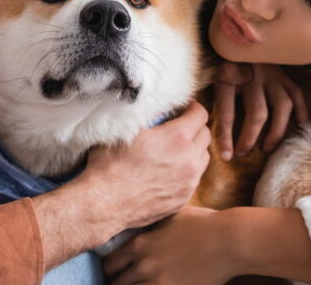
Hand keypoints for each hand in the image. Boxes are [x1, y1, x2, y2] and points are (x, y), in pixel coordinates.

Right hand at [81, 102, 211, 230]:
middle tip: (178, 127)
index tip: (184, 108)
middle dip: (195, 127)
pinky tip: (170, 170)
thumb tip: (156, 107)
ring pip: (203, 158)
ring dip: (194, 150)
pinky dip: (187, 170)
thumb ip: (148, 116)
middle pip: (205, 135)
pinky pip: (194, 178)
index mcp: (177, 138)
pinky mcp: (182, 199)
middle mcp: (188, 160)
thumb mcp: (125, 129)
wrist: (104, 203)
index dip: (193, 108)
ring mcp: (188, 182)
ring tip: (176, 149)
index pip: (200, 114)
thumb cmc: (110, 165)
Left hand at [103, 206, 237, 284]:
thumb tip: (138, 222)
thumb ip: (150, 224)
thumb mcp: (169, 215)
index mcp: (140, 244)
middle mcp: (144, 265)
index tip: (116, 272)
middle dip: (119, 284)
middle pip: (117, 284)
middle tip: (125, 282)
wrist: (230, 240)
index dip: (111, 269)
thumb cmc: (204, 223)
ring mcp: (159, 282)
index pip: (109, 264)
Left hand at [213, 62, 308, 159]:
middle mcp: (252, 75)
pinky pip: (296, 94)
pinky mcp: (284, 73)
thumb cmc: (220, 59)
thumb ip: (212, 95)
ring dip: (276, 131)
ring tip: (268, 147)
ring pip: (281, 107)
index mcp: (229, 75)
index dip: (226, 138)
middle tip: (244, 153)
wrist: (235, 31)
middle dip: (250, 138)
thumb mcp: (210, 73)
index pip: (227, 113)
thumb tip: (207, 127)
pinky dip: (302, 111)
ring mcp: (271, 74)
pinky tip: (301, 127)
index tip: (227, 157)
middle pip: (257, 113)